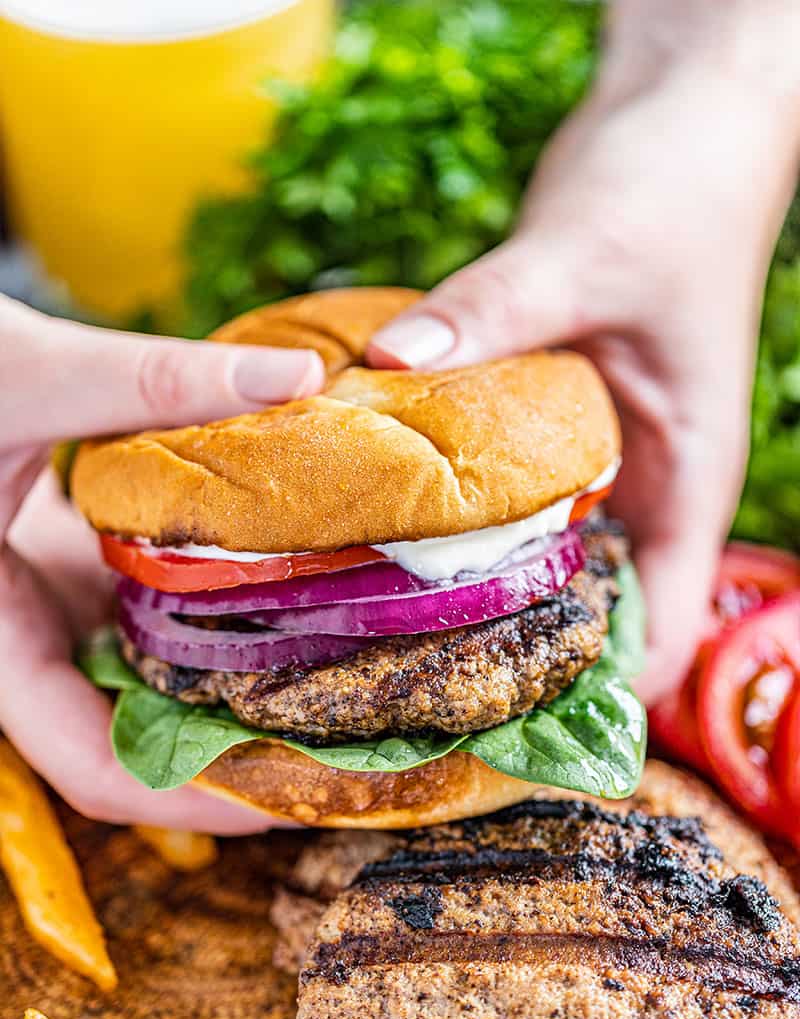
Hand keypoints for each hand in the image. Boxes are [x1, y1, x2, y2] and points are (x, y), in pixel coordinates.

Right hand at [0, 296, 323, 830]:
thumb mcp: (28, 376)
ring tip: (352, 690)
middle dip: (245, 761)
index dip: (197, 800)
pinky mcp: (88, 573)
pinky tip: (303, 600)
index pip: (97, 769)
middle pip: (145, 743)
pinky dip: (230, 622)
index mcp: (2, 641)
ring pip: (161, 685)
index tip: (297, 795)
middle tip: (356, 752)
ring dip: (248, 696)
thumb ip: (151, 380)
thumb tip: (294, 376)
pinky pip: (165, 623)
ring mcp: (66, 611)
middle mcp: (39, 643)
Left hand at [367, 3, 799, 704]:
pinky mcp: (542, 416)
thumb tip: (390, 364)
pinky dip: (446, 506)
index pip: (657, 625)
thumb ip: (497, 311)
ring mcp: (591, 452)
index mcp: (687, 479)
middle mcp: (640, 482)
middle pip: (586, 605)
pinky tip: (372, 518)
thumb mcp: (588, 254)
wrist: (676, 122)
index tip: (504, 728)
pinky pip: (495, 483)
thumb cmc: (674, 193)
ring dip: (470, 583)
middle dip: (514, 654)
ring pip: (535, 551)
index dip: (595, 690)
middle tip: (404, 689)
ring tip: (372, 625)